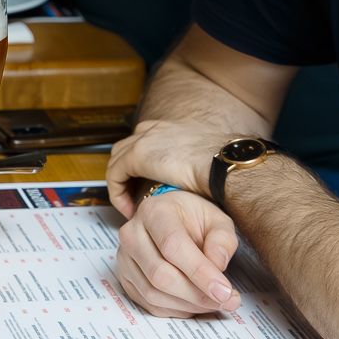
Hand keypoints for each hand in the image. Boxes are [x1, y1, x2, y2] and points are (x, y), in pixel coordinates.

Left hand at [107, 116, 232, 216]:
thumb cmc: (222, 167)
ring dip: (121, 186)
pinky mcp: (137, 155)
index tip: (145, 187)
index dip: (138, 166)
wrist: (224, 165)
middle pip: (124, 150)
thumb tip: (193, 180)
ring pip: (116, 162)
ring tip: (131, 207)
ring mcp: (144, 139)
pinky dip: (118, 194)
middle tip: (134, 198)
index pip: (141, 142)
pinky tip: (129, 210)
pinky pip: (114, 175)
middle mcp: (153, 129)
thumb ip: (190, 166)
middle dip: (125, 175)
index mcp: (168, 128)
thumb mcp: (203, 162)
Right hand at [115, 189, 241, 316]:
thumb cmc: (193, 219)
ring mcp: (124, 259)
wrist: (170, 219)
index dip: (200, 272)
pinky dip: (176, 310)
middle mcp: (132, 235)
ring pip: (153, 293)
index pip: (172, 246)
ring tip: (214, 303)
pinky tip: (196, 304)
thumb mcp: (217, 220)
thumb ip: (222, 241)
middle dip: (197, 295)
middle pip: (160, 274)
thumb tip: (218, 266)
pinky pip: (149, 304)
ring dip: (189, 305)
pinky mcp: (125, 279)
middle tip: (227, 301)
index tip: (225, 291)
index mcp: (153, 212)